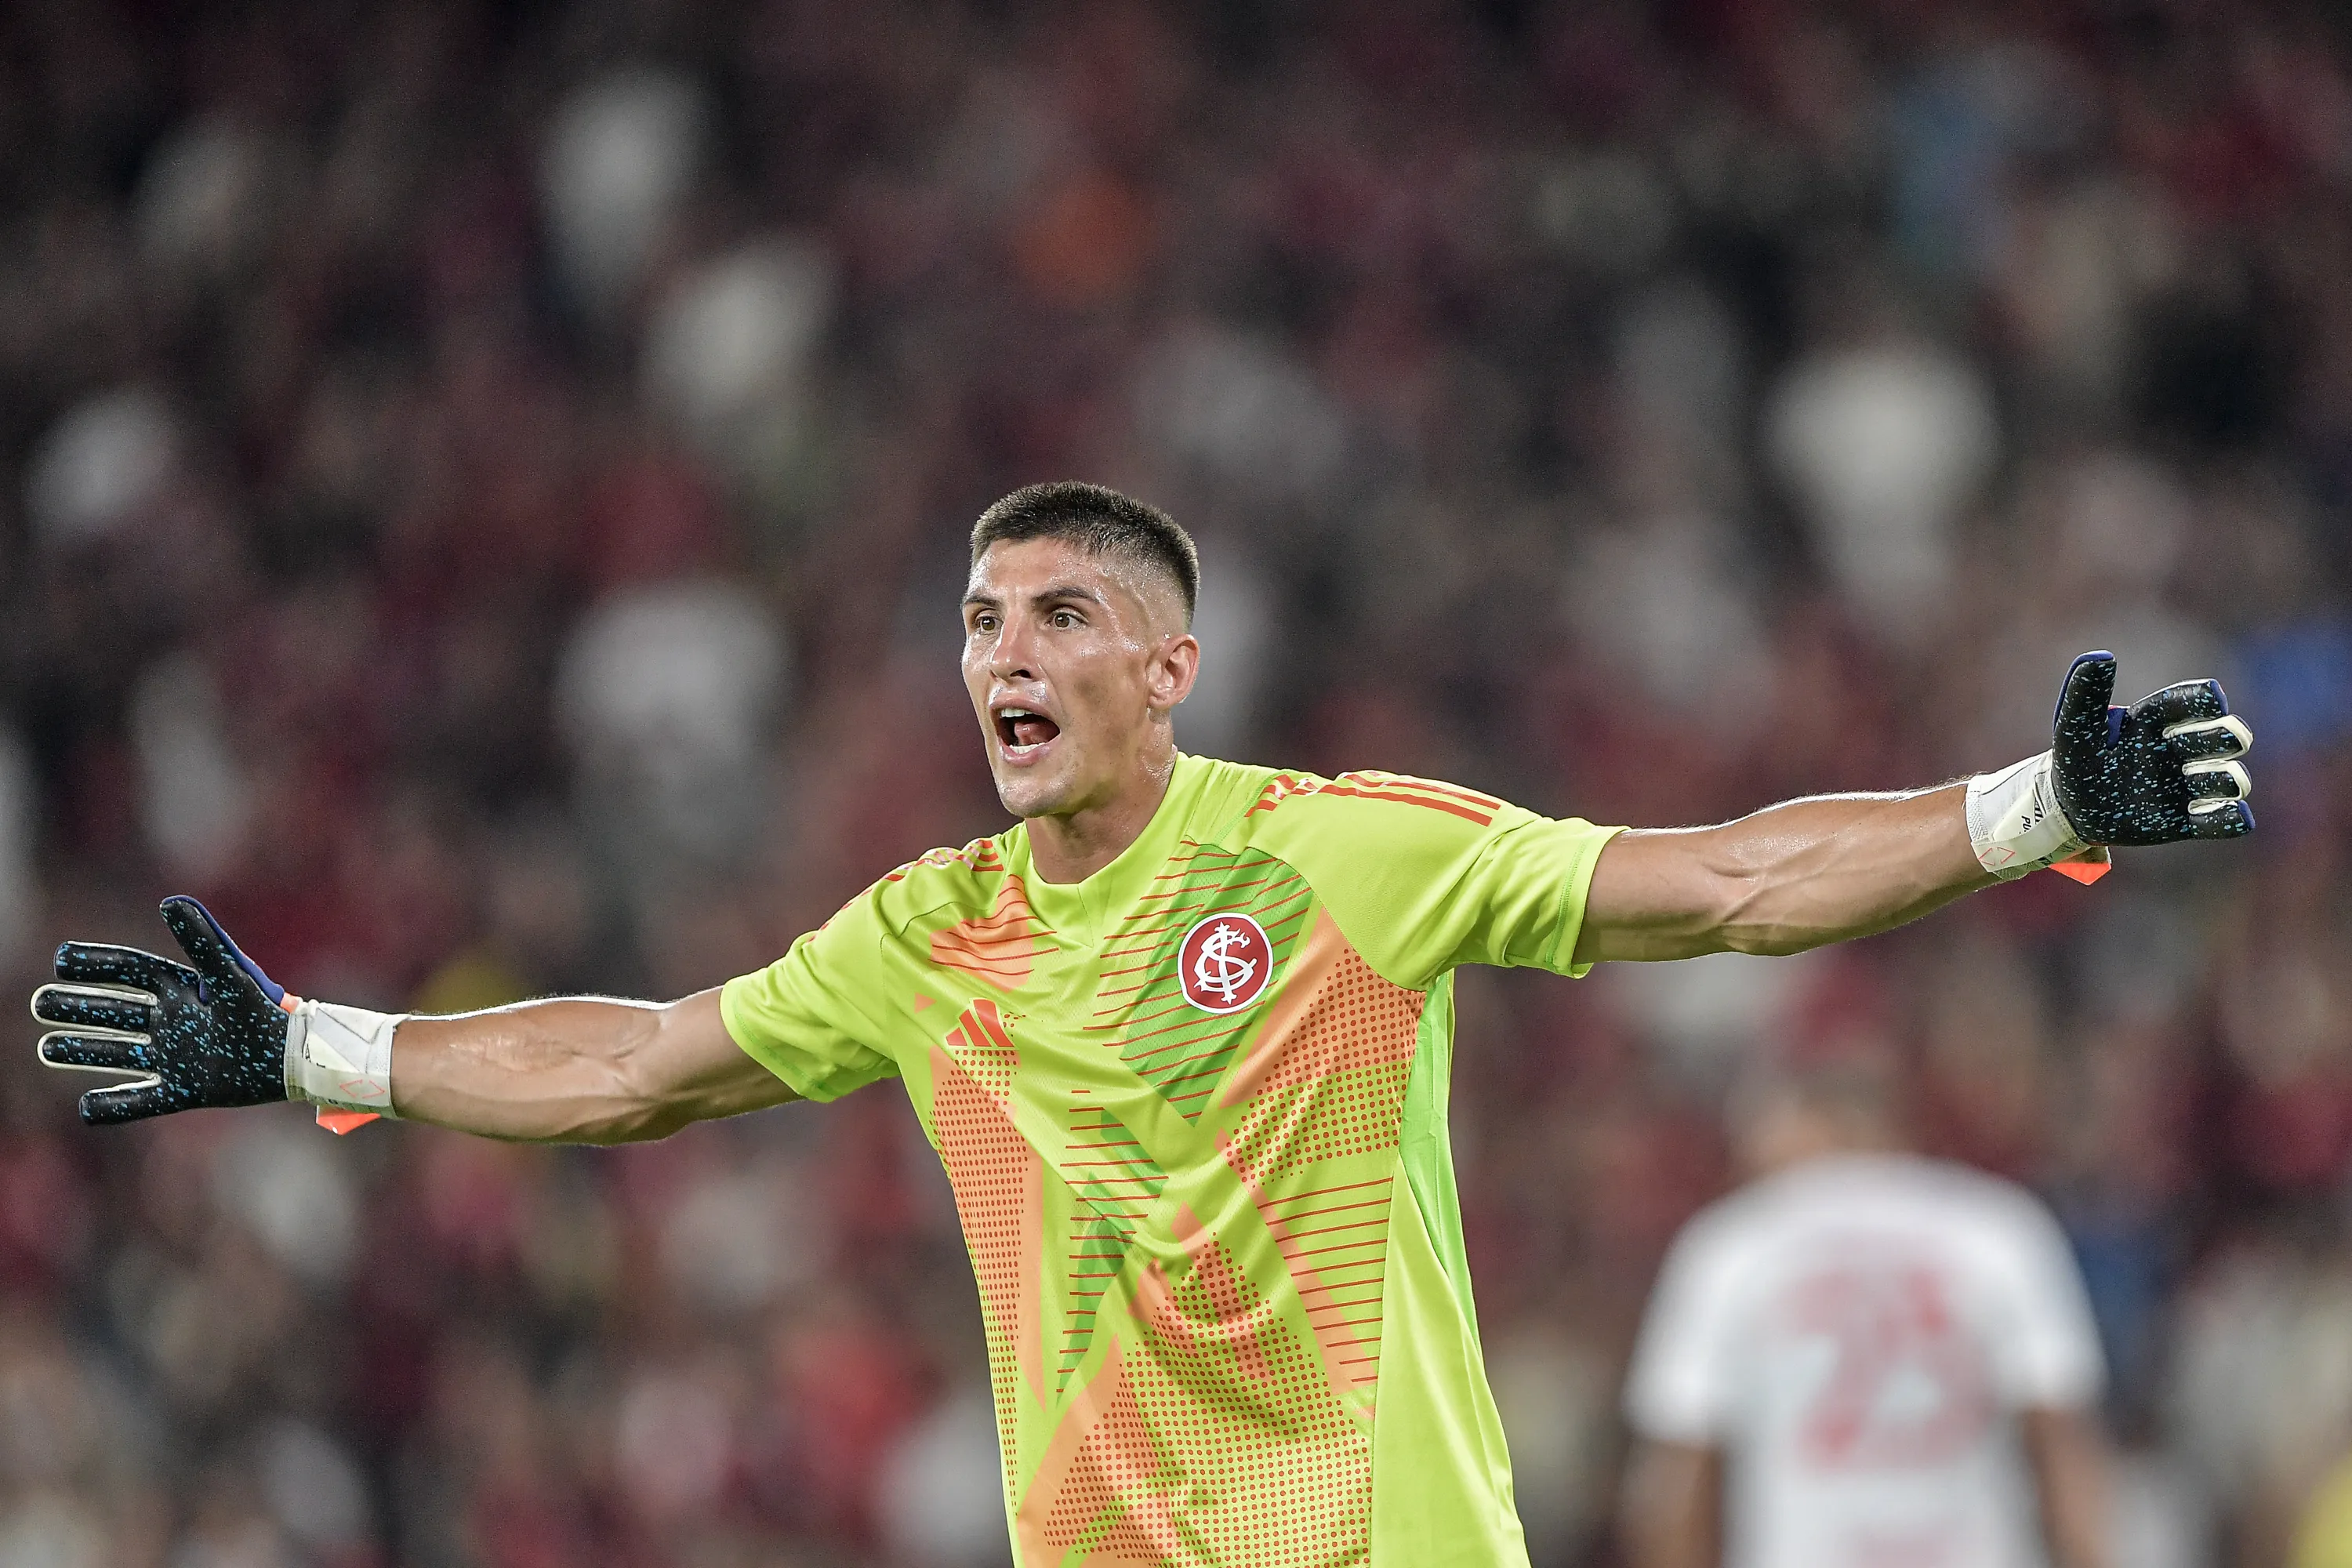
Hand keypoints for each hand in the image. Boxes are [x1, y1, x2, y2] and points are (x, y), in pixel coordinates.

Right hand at [31, 897, 292, 1124]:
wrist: (296, 1059)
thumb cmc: (265, 1012)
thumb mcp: (228, 976)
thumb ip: (202, 941)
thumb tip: (170, 902)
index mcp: (183, 991)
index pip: (130, 972)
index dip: (97, 965)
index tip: (61, 960)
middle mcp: (175, 1023)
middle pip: (116, 1012)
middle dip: (79, 1007)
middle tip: (41, 1003)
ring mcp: (179, 1057)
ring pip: (120, 1053)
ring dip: (85, 1050)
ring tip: (47, 1046)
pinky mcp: (188, 1090)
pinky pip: (144, 1100)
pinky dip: (116, 1106)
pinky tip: (86, 1108)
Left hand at [2049, 651, 2254, 844]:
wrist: (2070, 809)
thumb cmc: (2076, 758)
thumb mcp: (2076, 726)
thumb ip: (2085, 692)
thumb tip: (2101, 657)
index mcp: (2158, 720)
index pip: (2195, 700)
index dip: (2207, 699)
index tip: (2213, 700)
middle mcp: (2180, 749)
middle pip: (2227, 736)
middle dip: (2228, 736)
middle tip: (2208, 743)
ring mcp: (2187, 786)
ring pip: (2232, 780)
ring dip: (2226, 779)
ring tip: (2195, 781)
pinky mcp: (2187, 822)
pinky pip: (2226, 822)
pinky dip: (2234, 819)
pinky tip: (2231, 815)